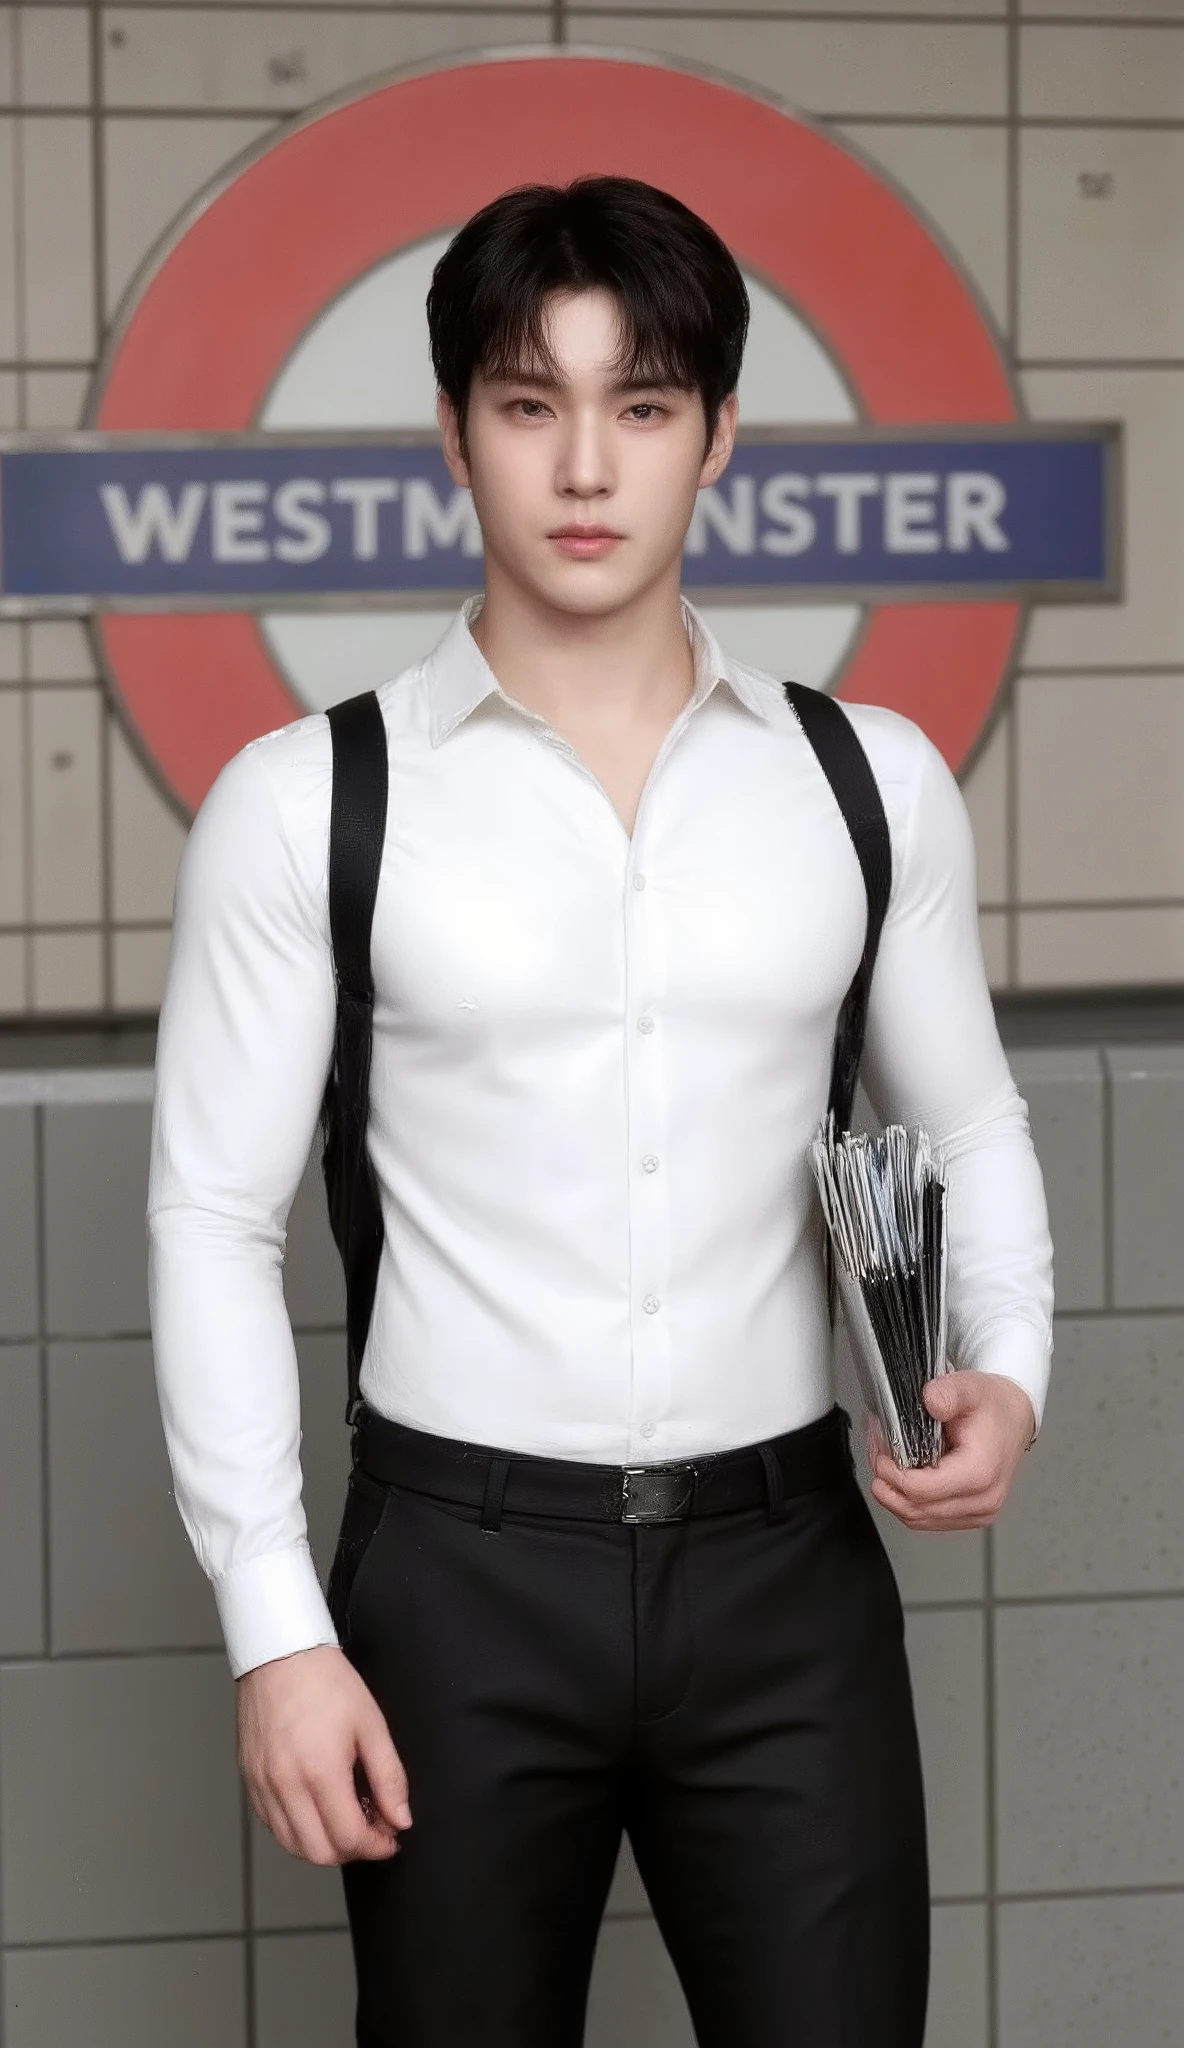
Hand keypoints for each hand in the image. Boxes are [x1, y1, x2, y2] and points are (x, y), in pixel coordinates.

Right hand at [236, 1643, 412, 1864]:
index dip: (377, 1846)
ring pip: (293, 1846)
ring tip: (345, 1818)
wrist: (281, 1653)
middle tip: (372, 1830)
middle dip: (352, 1851)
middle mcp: (286, 1785)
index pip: (350, 1838)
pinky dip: (297, 1830)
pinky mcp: (250, 1780)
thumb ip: (390, 1778)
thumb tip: (400, 1819)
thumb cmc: (325, 1681)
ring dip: (324, 1845)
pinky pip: (273, 1826)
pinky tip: (316, 1808)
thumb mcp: (372, 1724)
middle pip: (319, 1853)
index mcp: (320, 1771)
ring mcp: (262, 1785)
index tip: (390, 1837)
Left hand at [868, 1370, 1036, 1531]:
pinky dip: (909, 1502)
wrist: (1015, 1416)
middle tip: (877, 1455)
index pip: (920, 1490)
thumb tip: (930, 1400)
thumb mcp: (970, 1387)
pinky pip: (929, 1520)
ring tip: (886, 1465)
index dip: (891, 1473)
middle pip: (915, 1509)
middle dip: (887, 1483)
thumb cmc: (994, 1406)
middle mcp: (982, 1500)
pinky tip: (902, 1479)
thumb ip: (948, 1392)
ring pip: (918, 1519)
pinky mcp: (971, 1516)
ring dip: (894, 1495)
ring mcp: (978, 1512)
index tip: (881, 1453)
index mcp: (980, 1473)